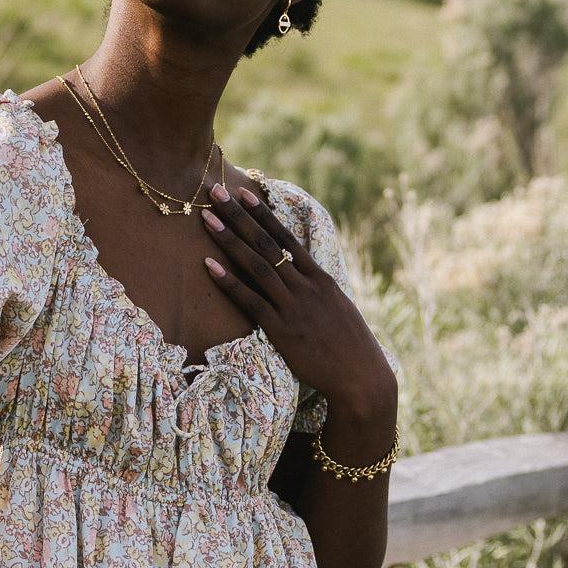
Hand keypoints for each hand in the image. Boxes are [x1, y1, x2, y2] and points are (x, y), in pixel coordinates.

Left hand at [202, 182, 395, 430]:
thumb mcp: (336, 308)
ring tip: (206, 219)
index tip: (245, 192)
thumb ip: (316, 290)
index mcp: (320, 278)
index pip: (286, 237)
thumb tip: (300, 276)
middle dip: (238, 216)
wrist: (361, 376)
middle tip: (215, 191)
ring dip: (229, 240)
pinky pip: (250, 301)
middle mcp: (306, 286)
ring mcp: (293, 306)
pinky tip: (208, 265)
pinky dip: (229, 282)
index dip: (263, 214)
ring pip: (256, 265)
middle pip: (266, 243)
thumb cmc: (349, 345)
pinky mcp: (281, 330)